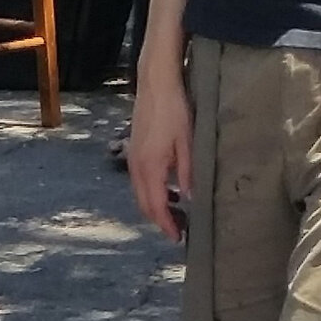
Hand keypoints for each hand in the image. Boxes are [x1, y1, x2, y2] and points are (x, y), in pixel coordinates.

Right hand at [127, 55, 192, 240]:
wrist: (156, 82)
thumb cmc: (174, 109)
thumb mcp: (188, 142)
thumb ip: (187, 173)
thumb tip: (189, 198)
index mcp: (151, 167)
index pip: (156, 207)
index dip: (166, 225)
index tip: (178, 238)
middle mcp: (136, 167)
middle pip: (145, 205)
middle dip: (160, 220)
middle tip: (179, 229)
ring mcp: (132, 158)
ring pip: (140, 194)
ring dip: (155, 207)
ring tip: (176, 213)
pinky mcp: (134, 151)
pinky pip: (140, 181)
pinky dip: (152, 192)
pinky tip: (168, 190)